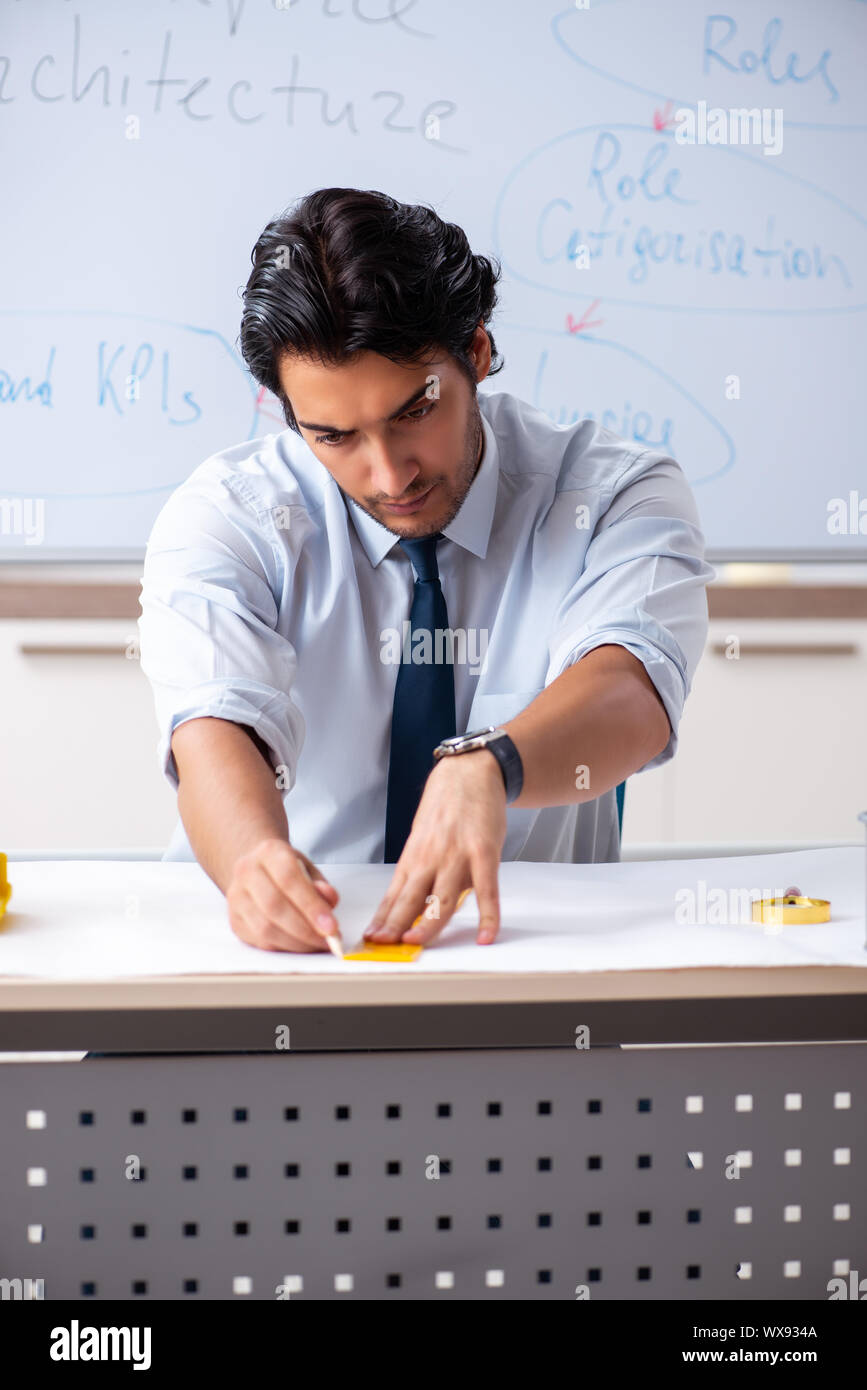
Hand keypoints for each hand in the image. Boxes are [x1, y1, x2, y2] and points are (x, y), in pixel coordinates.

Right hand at [226, 839, 339, 952]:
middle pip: (275, 906)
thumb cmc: (286, 871)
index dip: (311, 906)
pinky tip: (299, 945)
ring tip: (316, 944)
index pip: (289, 879)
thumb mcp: (309, 870)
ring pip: (265, 928)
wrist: (257, 870)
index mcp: (269, 852)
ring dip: (296, 942)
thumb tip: (329, 900)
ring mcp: (237, 897)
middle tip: (327, 941)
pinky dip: (284, 947)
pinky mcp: (235, 920)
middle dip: (305, 929)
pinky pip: (259, 941)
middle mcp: (247, 871)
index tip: (331, 927)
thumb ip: (321, 886)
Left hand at [365, 751, 506, 946]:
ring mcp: (457, 856)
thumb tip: (418, 907)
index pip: (393, 895)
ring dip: (428, 924)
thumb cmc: (446, 808)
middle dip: (394, 924)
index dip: (382, 918)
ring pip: (442, 898)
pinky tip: (486, 935)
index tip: (371, 938)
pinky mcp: (484, 853)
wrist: (469, 773)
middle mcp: (430, 859)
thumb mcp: (423, 838)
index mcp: (413, 857)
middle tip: (383, 945)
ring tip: (416, 943)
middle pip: (410, 899)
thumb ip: (422, 872)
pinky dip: (487, 916)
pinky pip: (486, 891)